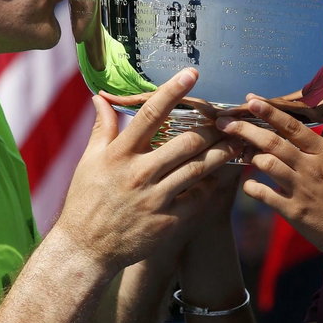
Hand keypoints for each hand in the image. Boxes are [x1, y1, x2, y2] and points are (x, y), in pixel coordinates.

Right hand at [53, 69, 238, 272]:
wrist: (85, 249)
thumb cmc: (86, 201)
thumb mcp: (89, 162)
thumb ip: (102, 128)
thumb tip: (100, 98)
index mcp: (119, 155)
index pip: (151, 115)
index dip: (173, 91)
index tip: (192, 73)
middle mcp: (139, 174)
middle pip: (186, 141)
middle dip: (211, 127)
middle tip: (227, 118)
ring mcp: (155, 199)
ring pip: (200, 168)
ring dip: (222, 152)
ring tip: (236, 141)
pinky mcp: (168, 222)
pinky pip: (199, 197)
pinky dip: (213, 184)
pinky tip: (224, 174)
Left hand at [215, 97, 322, 260]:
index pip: (293, 126)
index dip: (270, 111)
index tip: (251, 100)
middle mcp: (312, 167)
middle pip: (273, 142)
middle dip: (245, 129)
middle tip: (225, 122)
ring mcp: (301, 189)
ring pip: (266, 164)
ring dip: (249, 156)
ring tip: (239, 152)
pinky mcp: (293, 211)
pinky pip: (264, 194)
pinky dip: (252, 187)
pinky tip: (249, 185)